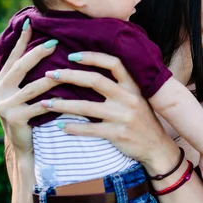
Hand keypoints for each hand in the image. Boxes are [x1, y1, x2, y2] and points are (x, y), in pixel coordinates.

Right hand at [0, 23, 59, 154]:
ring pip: (33, 87)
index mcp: (1, 81)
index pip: (14, 57)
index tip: (30, 23)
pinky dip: (55, 101)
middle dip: (37, 54)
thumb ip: (31, 75)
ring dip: (51, 78)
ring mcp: (5, 105)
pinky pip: (40, 107)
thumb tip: (48, 46)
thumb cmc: (31, 114)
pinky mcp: (15, 118)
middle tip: (54, 43)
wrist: (26, 145)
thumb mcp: (27, 93)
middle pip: (21, 68)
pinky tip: (68, 96)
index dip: (21, 40)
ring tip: (66, 69)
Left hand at [40, 52, 178, 172]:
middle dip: (69, 76)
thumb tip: (91, 73)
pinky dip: (72, 128)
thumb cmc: (143, 120)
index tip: (71, 56)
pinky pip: (89, 129)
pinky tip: (59, 126)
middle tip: (49, 75)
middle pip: (95, 81)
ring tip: (45, 102)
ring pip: (86, 107)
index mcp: (133, 86)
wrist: (157, 147)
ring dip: (62, 104)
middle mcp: (129, 98)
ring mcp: (123, 116)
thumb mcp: (137, 98)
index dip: (92, 57)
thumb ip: (120, 86)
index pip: (113, 63)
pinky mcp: (117, 134)